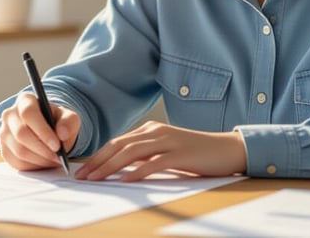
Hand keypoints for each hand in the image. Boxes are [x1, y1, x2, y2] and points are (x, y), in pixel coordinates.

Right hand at [0, 92, 79, 170]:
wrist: (48, 132)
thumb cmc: (57, 122)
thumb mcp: (69, 117)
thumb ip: (69, 122)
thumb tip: (62, 133)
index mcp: (25, 101)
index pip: (28, 113)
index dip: (42, 131)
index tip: (57, 145)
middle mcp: (10, 115)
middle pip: (21, 134)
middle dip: (43, 149)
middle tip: (58, 157)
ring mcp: (4, 133)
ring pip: (19, 151)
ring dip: (40, 159)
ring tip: (54, 160)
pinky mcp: (4, 150)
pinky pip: (17, 163)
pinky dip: (34, 166)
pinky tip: (44, 162)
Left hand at [74, 121, 245, 181]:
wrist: (227, 149)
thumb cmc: (196, 154)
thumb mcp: (166, 151)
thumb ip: (146, 155)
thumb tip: (121, 167)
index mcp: (151, 129)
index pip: (118, 142)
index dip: (98, 155)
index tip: (83, 170)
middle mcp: (156, 131)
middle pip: (120, 145)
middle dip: (98, 161)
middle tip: (82, 176)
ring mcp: (168, 141)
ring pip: (132, 152)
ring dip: (110, 166)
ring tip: (96, 178)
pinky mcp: (180, 154)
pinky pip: (154, 163)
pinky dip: (137, 171)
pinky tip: (125, 179)